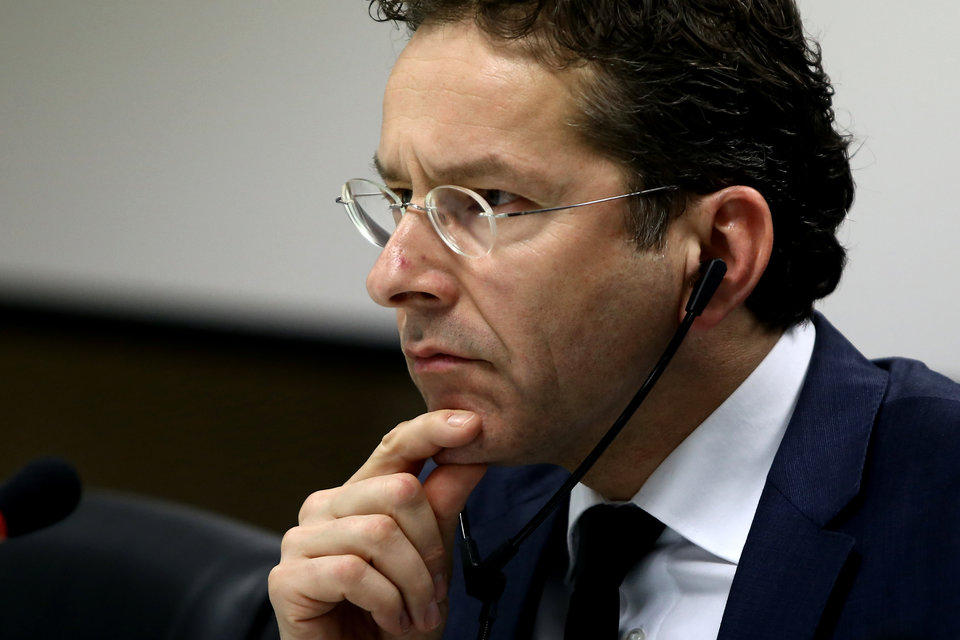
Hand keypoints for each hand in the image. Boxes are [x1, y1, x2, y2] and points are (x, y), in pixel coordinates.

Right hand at [269, 410, 487, 638]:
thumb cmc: (392, 617)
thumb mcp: (432, 556)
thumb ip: (444, 501)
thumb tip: (473, 450)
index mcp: (359, 494)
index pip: (395, 444)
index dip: (432, 430)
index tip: (471, 424)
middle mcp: (326, 507)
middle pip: (398, 491)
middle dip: (429, 550)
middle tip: (433, 594)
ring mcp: (301, 539)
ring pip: (379, 533)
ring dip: (412, 585)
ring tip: (413, 614)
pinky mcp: (287, 577)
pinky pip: (353, 571)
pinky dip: (385, 602)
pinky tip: (387, 619)